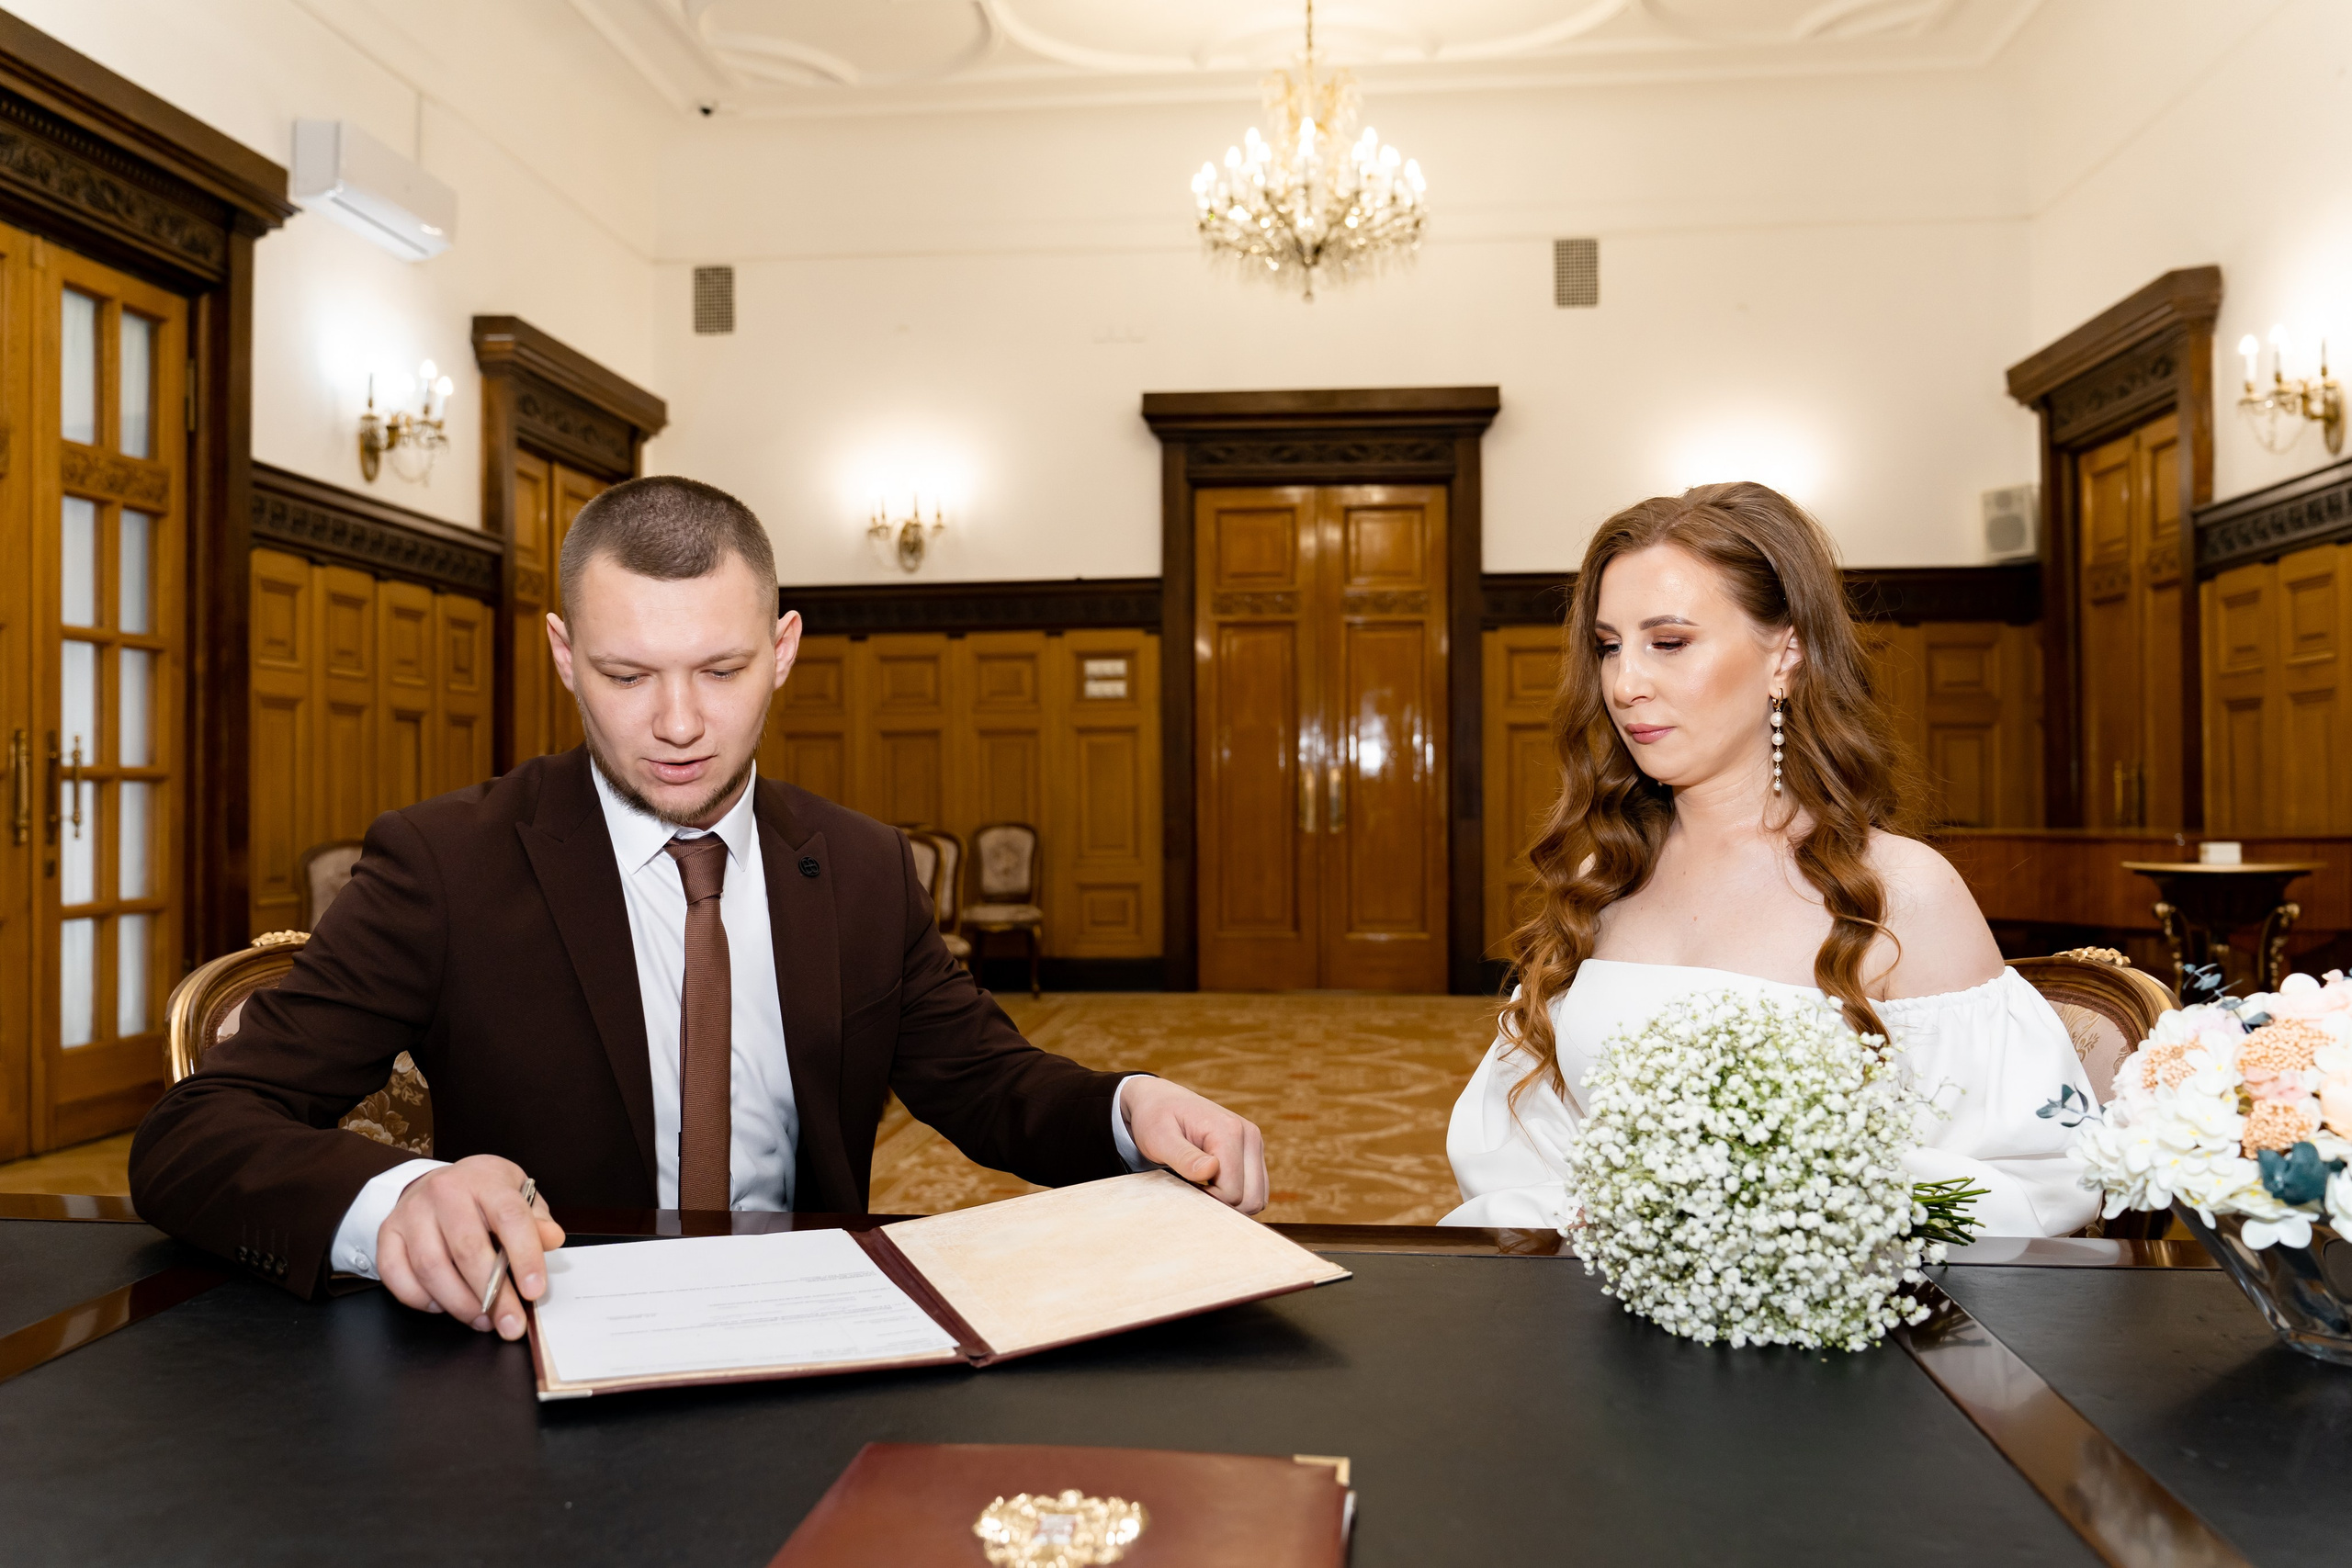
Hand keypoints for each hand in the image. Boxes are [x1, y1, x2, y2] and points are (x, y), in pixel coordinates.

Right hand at [377, 1155, 563, 1340]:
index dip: (524, 1257)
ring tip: (482, 1321)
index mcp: (485, 1180)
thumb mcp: (519, 1196)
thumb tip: (552, 1239)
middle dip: (492, 1296)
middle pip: (467, 1249)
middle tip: (510, 1324)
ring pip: (431, 1268)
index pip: (509, 1218)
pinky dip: (421, 1300)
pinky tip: (443, 1306)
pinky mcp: (387, 1233)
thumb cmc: (484, 1195)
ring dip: (459, 1304)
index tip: (535, 1291)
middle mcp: (444, 1192)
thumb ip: (537, 1221)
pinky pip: (398, 1276)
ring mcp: (411, 1212)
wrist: (438, 1182)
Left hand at [1120, 1077, 1267, 1214]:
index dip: (1208, 1200)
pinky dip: (1237, 1195)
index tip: (1184, 1188)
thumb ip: (1184, 1156)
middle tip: (1192, 1189)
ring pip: (1257, 1197)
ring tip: (1202, 1185)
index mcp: (1229, 1131)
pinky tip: (1212, 1184)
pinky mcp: (1253, 1151)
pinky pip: (1256, 1190)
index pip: (1232, 1192)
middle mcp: (1249, 1135)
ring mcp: (1254, 1143)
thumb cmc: (1156, 1118)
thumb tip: (1211, 1169)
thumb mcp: (1159, 1138)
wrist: (1160, 1099)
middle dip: (1222, 1204)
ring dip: (1231, 1201)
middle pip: (1251, 1198)